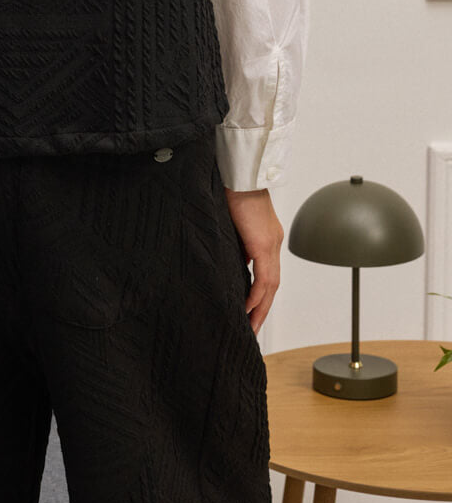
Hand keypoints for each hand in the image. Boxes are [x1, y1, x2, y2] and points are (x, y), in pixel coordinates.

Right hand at [222, 187, 283, 334]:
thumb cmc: (231, 189)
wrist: (239, 174)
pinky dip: (258, 295)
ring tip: (250, 326)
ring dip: (261, 308)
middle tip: (252, 328)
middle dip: (262, 308)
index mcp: (266, 237)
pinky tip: (248, 308)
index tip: (250, 309)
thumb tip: (229, 257)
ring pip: (271, 285)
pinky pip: (264, 278)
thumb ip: (234, 240)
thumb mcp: (231, 221)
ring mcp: (271, 244)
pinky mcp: (264, 244)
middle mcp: (273, 243)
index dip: (260, 294)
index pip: (266, 273)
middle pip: (272, 285)